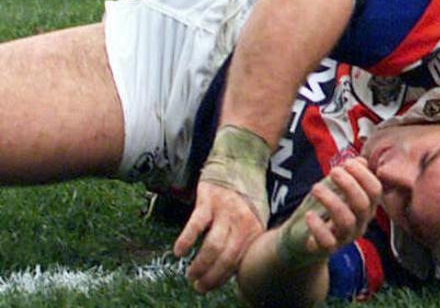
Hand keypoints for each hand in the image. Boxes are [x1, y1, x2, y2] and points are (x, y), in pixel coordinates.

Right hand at [174, 124, 271, 292]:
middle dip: (210, 277)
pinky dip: (186, 241)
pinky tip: (178, 252)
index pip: (239, 261)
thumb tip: (231, 268)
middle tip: (197, 286)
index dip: (223, 278)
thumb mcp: (255, 215)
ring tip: (190, 274)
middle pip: (225, 258)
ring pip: (212, 247)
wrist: (242, 157)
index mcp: (255, 228)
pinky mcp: (210, 200)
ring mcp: (226, 210)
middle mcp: (243, 221)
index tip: (209, 287)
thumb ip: (245, 238)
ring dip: (199, 265)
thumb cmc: (246, 191)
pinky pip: (196, 225)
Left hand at [277, 158, 381, 264]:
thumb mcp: (335, 189)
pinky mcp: (328, 249)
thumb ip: (347, 176)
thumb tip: (361, 160)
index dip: (364, 175)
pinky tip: (309, 215)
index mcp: (366, 206)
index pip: (375, 190)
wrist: (303, 238)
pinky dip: (318, 227)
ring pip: (347, 221)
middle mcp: (360, 222)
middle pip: (363, 204)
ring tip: (315, 188)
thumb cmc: (323, 209)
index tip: (347, 162)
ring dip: (331, 201)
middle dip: (349, 185)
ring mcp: (346, 237)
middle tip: (333, 171)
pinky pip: (328, 242)